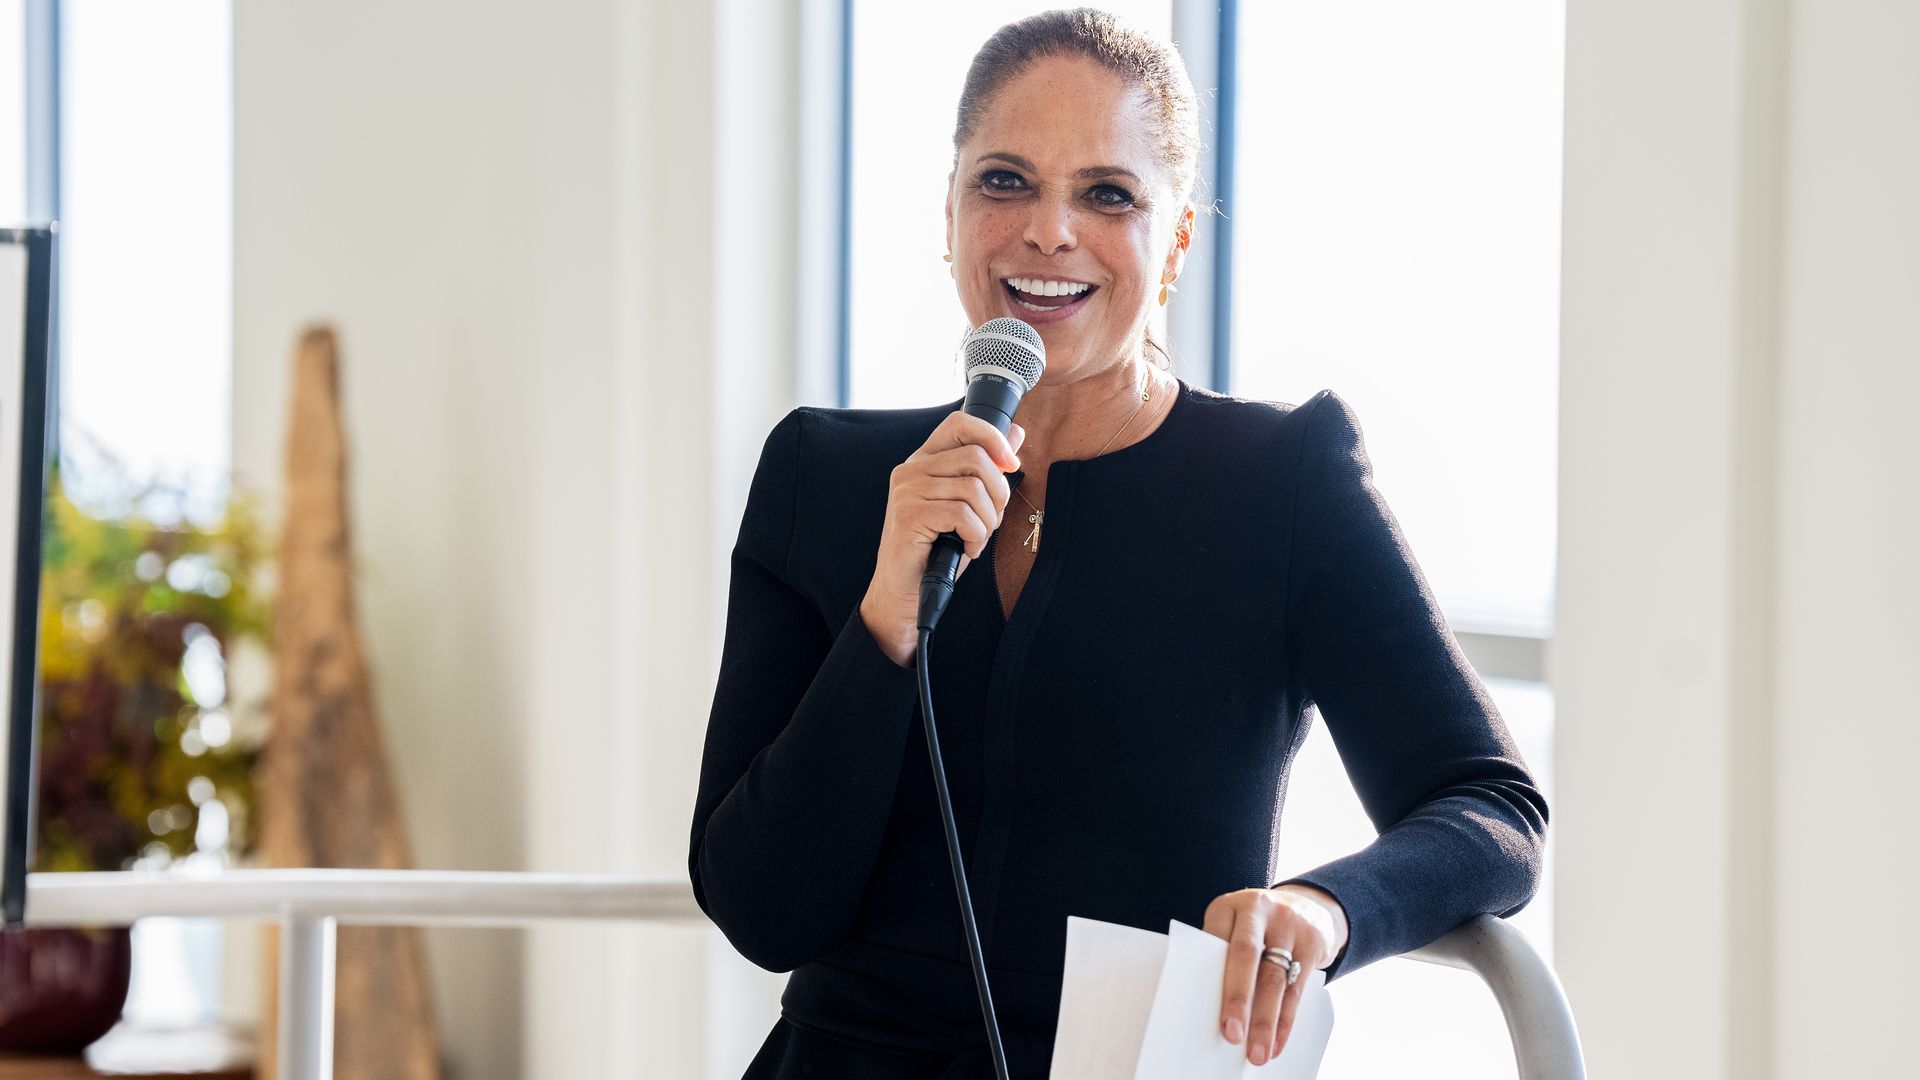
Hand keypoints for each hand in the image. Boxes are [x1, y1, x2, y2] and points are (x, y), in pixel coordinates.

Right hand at [859, 412, 1024, 665]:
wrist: (906, 591)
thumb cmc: (937, 548)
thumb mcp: (968, 503)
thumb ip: (987, 467)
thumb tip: (1016, 432)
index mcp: (925, 460)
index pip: (961, 423)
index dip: (993, 437)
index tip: (1011, 464)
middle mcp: (911, 469)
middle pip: (976, 457)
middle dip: (999, 493)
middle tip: (991, 520)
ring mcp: (907, 490)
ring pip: (973, 488)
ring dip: (987, 521)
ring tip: (975, 539)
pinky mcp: (908, 515)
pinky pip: (962, 514)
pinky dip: (975, 536)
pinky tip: (966, 549)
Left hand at [1203, 884, 1348, 1066]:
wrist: (1305, 905)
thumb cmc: (1255, 926)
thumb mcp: (1234, 924)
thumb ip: (1220, 952)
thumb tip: (1206, 1006)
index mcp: (1229, 906)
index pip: (1217, 939)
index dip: (1210, 972)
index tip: (1203, 1005)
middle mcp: (1259, 910)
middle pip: (1247, 956)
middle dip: (1239, 999)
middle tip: (1232, 1035)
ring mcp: (1289, 924)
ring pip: (1275, 978)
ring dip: (1266, 1020)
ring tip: (1258, 1052)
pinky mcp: (1312, 943)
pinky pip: (1297, 988)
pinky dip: (1285, 1020)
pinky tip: (1277, 1042)